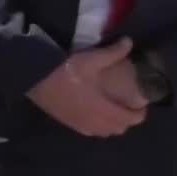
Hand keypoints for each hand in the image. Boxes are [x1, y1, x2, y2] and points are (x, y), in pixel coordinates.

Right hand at [26, 38, 145, 137]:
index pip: (130, 119)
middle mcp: (95, 122)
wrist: (35, 80)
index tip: (141, 103)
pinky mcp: (69, 124)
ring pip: (105, 132)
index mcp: (104, 109)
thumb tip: (129, 43)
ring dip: (112, 124)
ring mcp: (81, 125)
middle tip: (127, 105)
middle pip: (119, 128)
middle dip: (126, 119)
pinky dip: (98, 126)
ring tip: (112, 109)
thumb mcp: (90, 59)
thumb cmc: (65, 71)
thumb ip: (113, 53)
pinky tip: (93, 113)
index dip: (139, 113)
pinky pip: (91, 132)